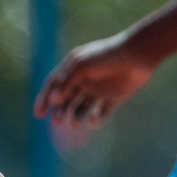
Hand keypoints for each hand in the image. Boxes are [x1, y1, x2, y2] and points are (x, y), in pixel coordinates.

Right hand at [33, 32, 155, 127]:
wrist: (137, 54)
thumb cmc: (106, 56)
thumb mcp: (81, 66)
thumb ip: (66, 82)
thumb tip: (52, 100)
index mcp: (72, 69)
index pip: (53, 86)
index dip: (44, 100)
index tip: (38, 114)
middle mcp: (84, 80)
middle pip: (66, 99)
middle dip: (59, 111)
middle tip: (57, 121)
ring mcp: (99, 89)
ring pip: (82, 107)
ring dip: (76, 116)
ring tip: (75, 122)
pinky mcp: (114, 97)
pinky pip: (102, 112)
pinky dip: (96, 119)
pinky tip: (93, 120)